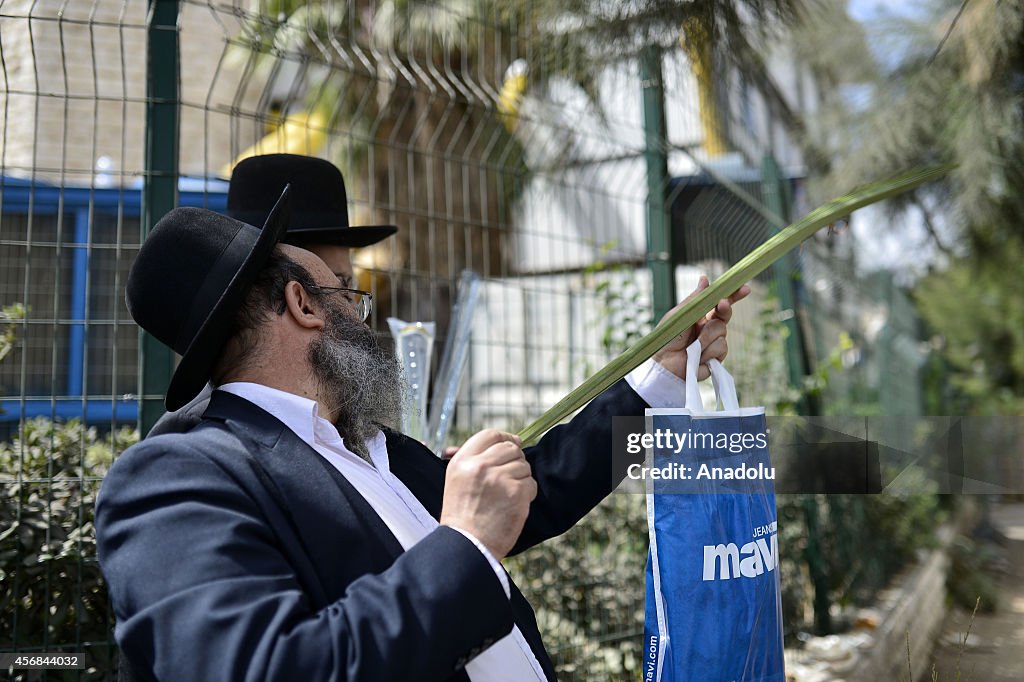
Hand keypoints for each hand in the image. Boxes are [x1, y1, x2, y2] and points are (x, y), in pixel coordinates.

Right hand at [440, 429, 536, 559]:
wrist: (467, 545)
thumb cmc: (462, 517)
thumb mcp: (456, 480)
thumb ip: (473, 459)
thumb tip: (497, 439)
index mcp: (462, 461)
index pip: (490, 435)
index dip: (505, 437)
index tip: (513, 443)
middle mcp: (480, 465)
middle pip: (511, 448)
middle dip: (515, 460)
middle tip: (510, 476)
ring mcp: (499, 478)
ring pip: (523, 466)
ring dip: (520, 478)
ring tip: (507, 495)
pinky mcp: (515, 493)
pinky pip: (531, 483)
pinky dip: (527, 493)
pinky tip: (514, 504)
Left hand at [651, 276, 750, 380]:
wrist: (664, 364)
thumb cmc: (667, 339)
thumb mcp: (679, 315)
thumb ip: (694, 299)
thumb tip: (705, 279)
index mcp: (700, 316)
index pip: (720, 303)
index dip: (733, 295)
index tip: (744, 288)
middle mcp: (709, 328)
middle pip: (725, 314)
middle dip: (724, 309)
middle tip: (721, 305)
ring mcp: (714, 343)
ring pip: (722, 331)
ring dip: (706, 337)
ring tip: (692, 346)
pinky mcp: (716, 358)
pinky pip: (721, 348)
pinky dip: (707, 351)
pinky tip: (697, 357)